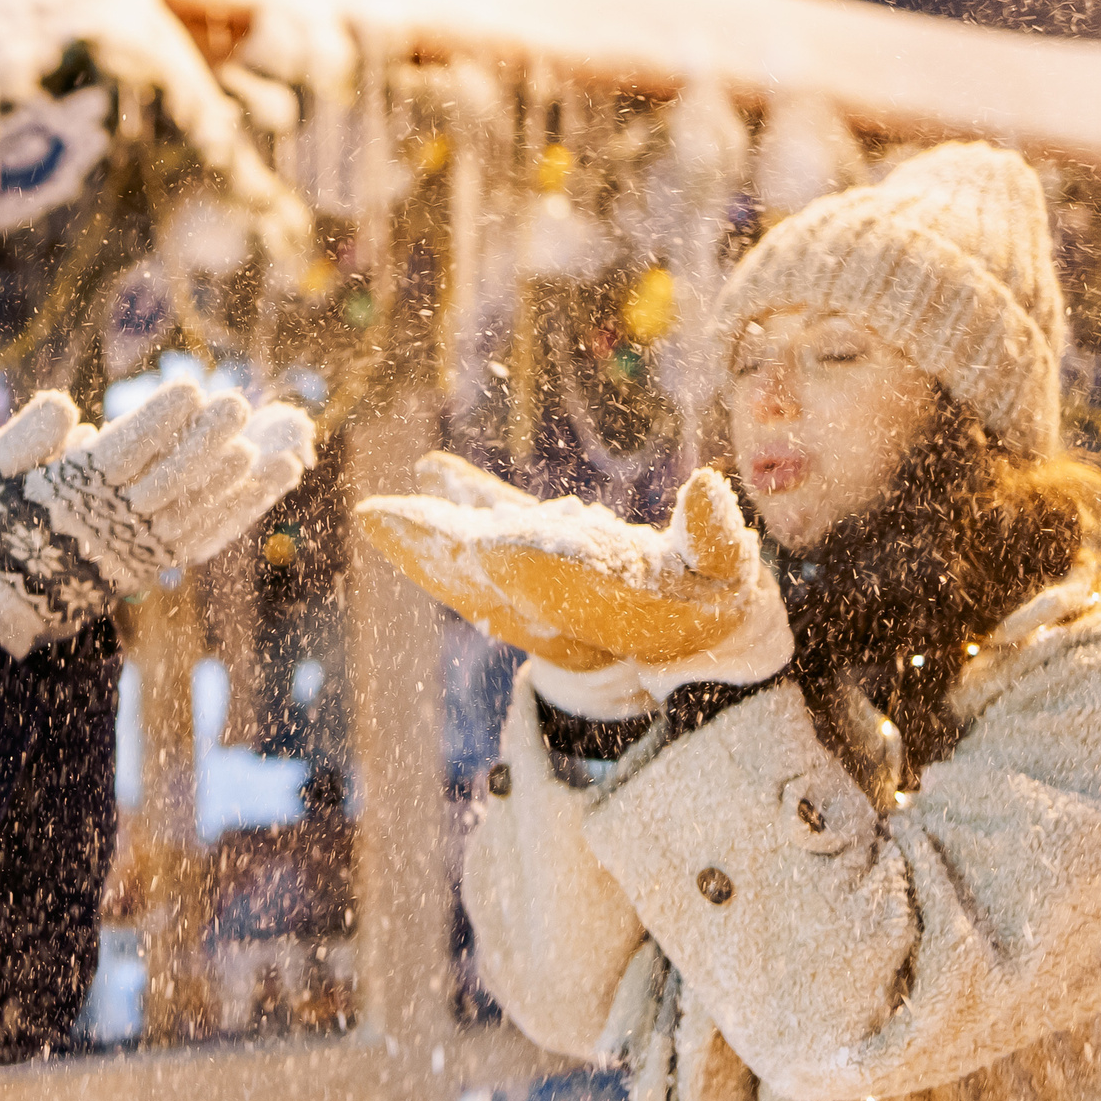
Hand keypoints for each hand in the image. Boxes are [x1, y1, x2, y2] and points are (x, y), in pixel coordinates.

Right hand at [0, 381, 314, 654]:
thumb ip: (27, 436)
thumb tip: (75, 411)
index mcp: (68, 494)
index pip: (125, 453)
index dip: (161, 422)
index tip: (191, 388)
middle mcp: (109, 523)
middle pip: (170, 479)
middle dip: (207, 442)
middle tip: (240, 402)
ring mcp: (134, 548)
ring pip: (197, 510)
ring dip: (241, 482)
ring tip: (284, 449)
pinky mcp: (149, 565)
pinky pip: (203, 534)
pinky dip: (239, 509)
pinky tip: (269, 482)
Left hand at [357, 454, 792, 701]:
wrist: (685, 629)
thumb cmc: (710, 594)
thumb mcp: (725, 568)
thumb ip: (713, 533)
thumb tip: (706, 487)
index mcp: (605, 602)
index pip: (560, 584)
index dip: (526, 565)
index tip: (486, 543)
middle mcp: (559, 599)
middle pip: (487, 579)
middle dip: (434, 551)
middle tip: (380, 522)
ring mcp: (536, 581)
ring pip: (470, 565)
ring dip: (422, 539)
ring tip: (375, 513)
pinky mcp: (530, 556)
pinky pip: (487, 532)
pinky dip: (458, 503)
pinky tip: (428, 471)